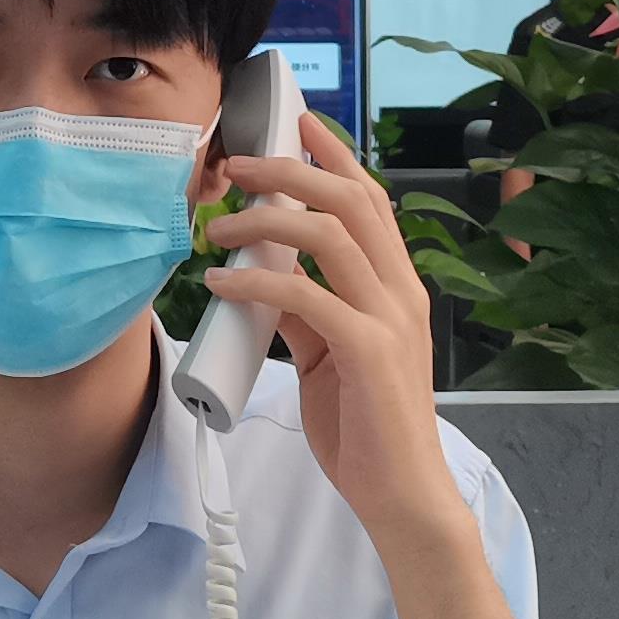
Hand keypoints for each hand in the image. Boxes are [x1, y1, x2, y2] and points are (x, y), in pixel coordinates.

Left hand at [198, 114, 534, 618]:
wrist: (401, 495)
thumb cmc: (366, 426)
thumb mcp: (330, 355)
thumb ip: (307, 312)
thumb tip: (263, 276)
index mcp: (398, 286)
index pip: (371, 199)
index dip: (333, 155)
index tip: (294, 123)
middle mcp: (401, 291)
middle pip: (351, 200)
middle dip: (291, 170)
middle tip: (238, 165)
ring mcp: (390, 319)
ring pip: (331, 235)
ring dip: (267, 219)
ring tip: (217, 227)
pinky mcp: (369, 352)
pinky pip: (306, 297)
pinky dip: (257, 282)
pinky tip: (220, 284)